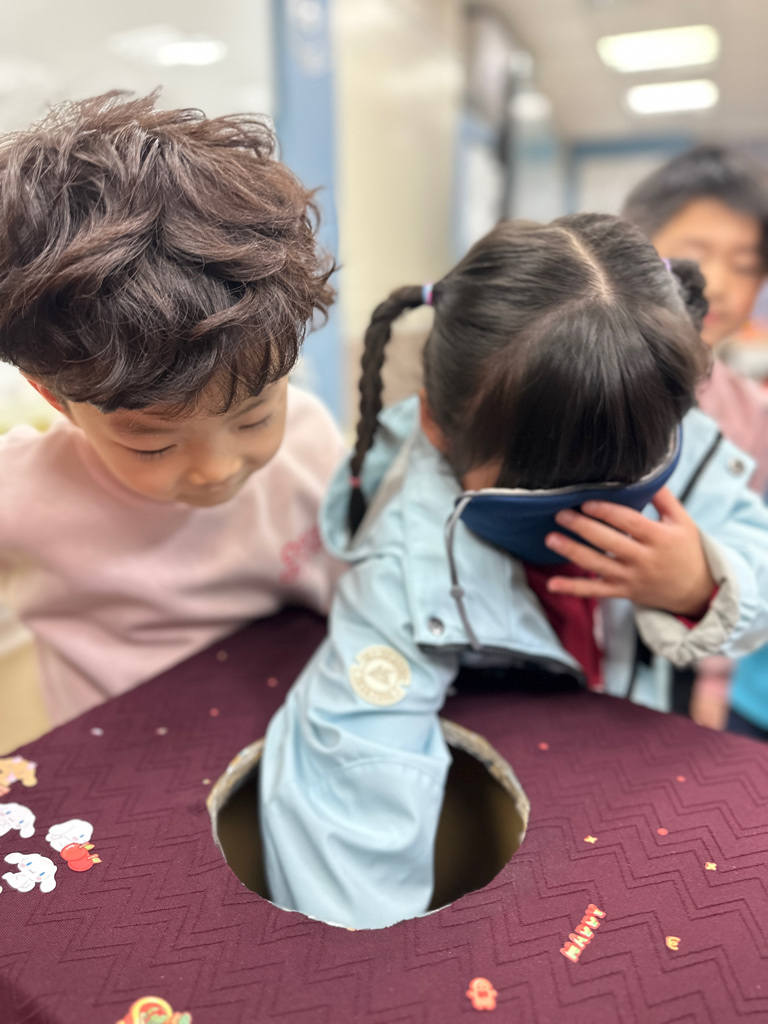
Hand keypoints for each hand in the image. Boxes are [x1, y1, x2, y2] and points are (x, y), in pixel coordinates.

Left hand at [544, 487, 714, 617]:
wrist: (696, 591)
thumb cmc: (686, 550)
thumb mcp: (682, 521)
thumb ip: (664, 498)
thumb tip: (647, 470)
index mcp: (659, 538)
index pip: (629, 522)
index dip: (606, 512)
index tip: (585, 502)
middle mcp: (644, 559)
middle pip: (609, 542)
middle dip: (582, 528)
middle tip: (560, 514)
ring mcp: (632, 578)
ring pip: (598, 565)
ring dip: (572, 552)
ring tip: (550, 539)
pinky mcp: (623, 592)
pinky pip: (595, 591)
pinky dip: (573, 589)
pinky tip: (553, 585)